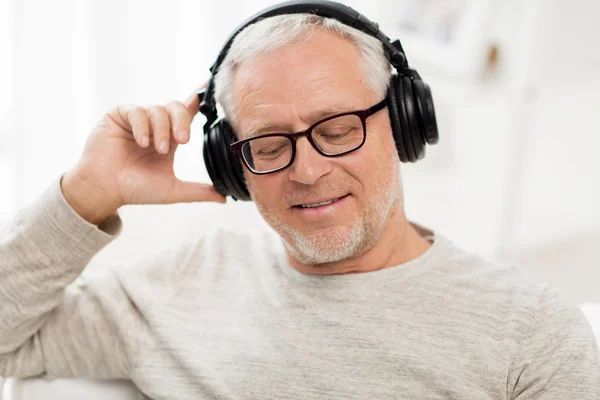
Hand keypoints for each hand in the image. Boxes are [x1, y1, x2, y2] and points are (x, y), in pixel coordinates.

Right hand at [61, 88, 225, 224]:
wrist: (106, 190)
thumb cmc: (135, 189)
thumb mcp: (172, 190)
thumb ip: (198, 191)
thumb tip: (224, 200)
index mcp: (171, 137)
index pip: (188, 112)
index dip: (199, 99)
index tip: (209, 86)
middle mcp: (155, 124)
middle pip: (176, 107)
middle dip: (182, 122)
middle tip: (182, 140)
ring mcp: (137, 119)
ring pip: (158, 109)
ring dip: (161, 129)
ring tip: (158, 149)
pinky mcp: (118, 115)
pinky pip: (136, 111)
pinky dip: (142, 125)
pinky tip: (142, 142)